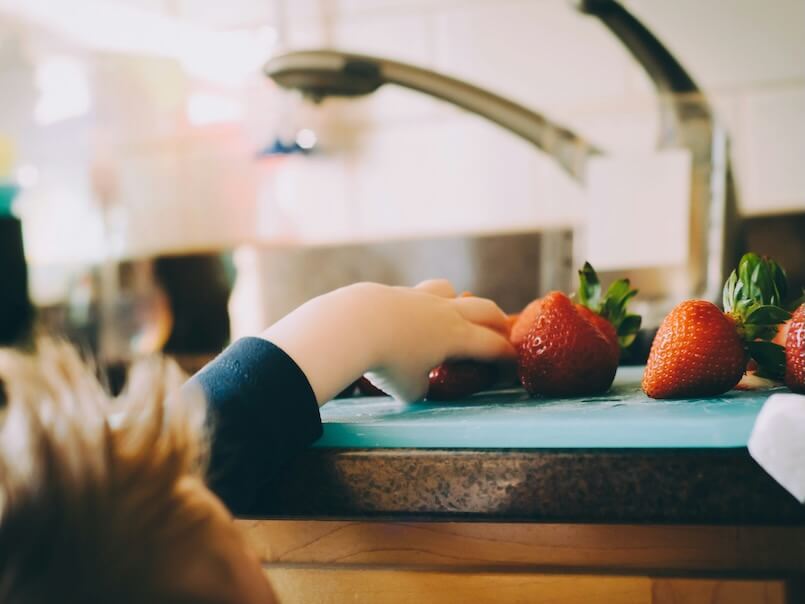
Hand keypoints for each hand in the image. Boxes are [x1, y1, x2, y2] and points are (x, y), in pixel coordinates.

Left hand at [260, 280, 514, 403]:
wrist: (354, 325)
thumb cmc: (387, 362)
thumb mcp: (409, 390)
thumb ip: (420, 388)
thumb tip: (418, 386)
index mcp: (457, 337)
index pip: (493, 345)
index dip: (507, 356)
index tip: (513, 363)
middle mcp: (445, 312)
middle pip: (484, 309)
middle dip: (497, 321)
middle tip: (502, 332)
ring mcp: (420, 298)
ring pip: (450, 291)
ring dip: (459, 301)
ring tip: (454, 314)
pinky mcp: (395, 292)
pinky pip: (417, 294)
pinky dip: (422, 305)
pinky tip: (409, 317)